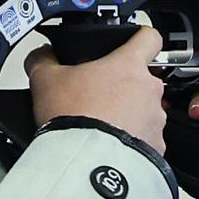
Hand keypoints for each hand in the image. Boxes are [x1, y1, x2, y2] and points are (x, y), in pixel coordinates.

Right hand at [25, 25, 165, 149]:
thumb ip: (44, 60)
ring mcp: (155, 118)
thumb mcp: (46, 80)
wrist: (86, 162)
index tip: (133, 43)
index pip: (149, 36)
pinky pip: (147, 137)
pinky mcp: (156, 145)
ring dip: (129, 114)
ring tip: (103, 125)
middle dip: (124, 86)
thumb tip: (42, 56)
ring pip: (145, 109)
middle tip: (99, 97)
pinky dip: (133, 140)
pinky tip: (112, 145)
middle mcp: (149, 89)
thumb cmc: (73, 118)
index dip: (140, 37)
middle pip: (142, 78)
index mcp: (128, 65)